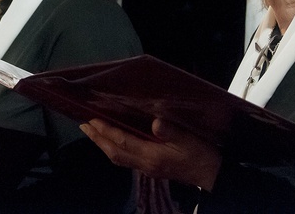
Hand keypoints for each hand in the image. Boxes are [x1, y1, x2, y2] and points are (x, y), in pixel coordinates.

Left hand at [80, 118, 222, 191]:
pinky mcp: (151, 168)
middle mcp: (145, 164)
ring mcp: (147, 168)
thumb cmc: (201, 154)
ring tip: (93, 131)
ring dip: (103, 144)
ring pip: (118, 158)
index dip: (106, 131)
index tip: (92, 120)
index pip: (122, 142)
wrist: (211, 174)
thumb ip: (171, 131)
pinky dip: (114, 148)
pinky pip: (125, 159)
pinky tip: (113, 141)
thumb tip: (154, 122)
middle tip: (83, 125)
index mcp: (152, 156)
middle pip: (114, 153)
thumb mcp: (188, 140)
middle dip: (97, 139)